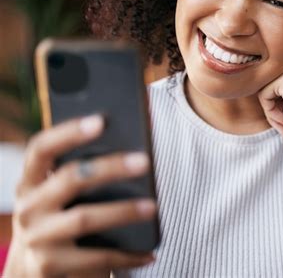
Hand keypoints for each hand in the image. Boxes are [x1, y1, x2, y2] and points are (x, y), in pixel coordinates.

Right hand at [4, 115, 156, 277]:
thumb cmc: (60, 218)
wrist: (33, 271)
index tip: (100, 120)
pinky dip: (126, 254)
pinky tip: (149, 252)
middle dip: (110, 168)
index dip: (69, 133)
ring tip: (152, 207)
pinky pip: (96, 258)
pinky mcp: (49, 267)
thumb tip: (135, 144)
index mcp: (31, 182)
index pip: (42, 148)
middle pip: (70, 179)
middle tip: (145, 161)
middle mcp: (28, 208)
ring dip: (123, 211)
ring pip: (84, 218)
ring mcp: (36, 239)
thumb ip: (83, 171)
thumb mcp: (60, 195)